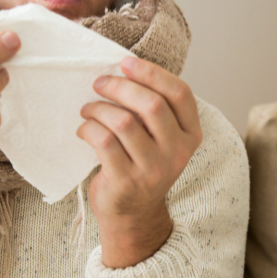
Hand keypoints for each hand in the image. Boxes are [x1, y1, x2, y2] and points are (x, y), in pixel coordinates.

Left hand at [77, 56, 202, 267]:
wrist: (133, 215)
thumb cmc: (142, 165)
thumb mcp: (162, 138)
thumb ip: (156, 109)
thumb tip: (125, 68)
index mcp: (191, 136)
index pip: (180, 94)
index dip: (152, 72)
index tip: (126, 62)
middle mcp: (177, 153)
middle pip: (152, 104)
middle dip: (120, 86)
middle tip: (99, 83)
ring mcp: (153, 170)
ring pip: (124, 121)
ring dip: (99, 108)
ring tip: (88, 109)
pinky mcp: (126, 181)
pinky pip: (104, 141)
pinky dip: (89, 128)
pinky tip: (84, 129)